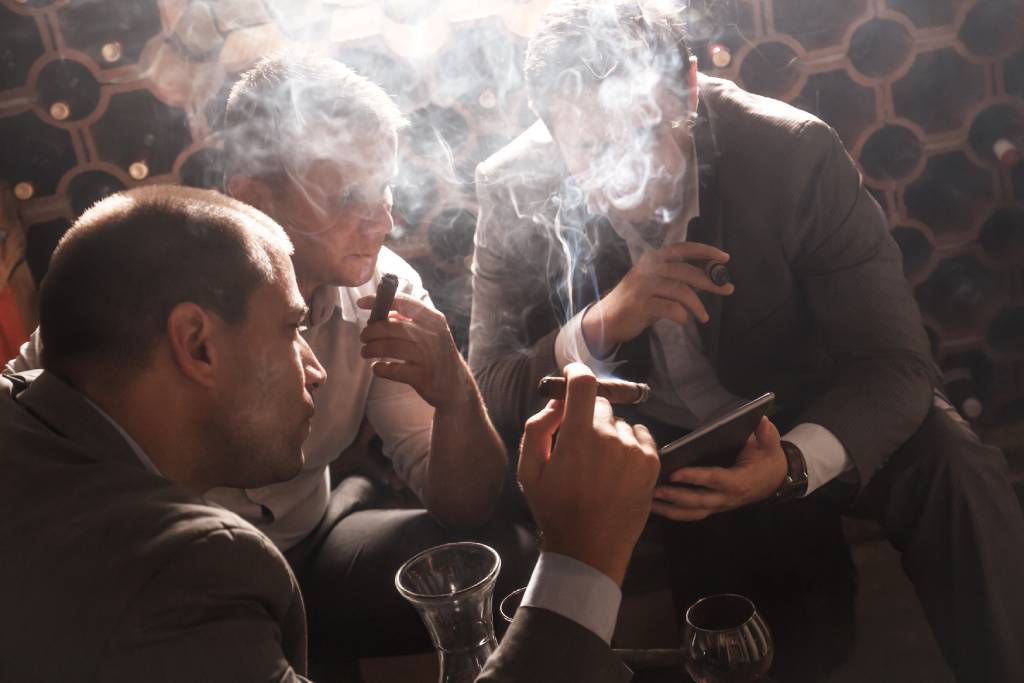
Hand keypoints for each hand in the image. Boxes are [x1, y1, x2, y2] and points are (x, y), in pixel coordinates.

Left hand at [358, 293, 472, 410]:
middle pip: (391, 327)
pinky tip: (378, 368)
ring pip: (389, 347)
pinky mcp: (422, 377)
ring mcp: (428, 357)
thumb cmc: (438, 355)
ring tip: (366, 352)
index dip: (379, 301)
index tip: (362, 303)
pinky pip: (392, 370)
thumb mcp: (433, 333)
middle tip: (364, 337)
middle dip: (371, 331)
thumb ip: (411, 320)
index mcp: (434, 320)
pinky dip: (380, 369)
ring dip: (371, 349)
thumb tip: (383, 312)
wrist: (456, 386)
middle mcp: (433, 336)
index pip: (404, 303)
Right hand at [518, 363, 660, 584]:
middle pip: (600, 405)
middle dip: (587, 417)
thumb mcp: (529, 471)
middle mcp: (610, 438)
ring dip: (608, 433)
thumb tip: (556, 404)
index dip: (576, 373)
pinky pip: (639, 435)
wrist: (590, 549)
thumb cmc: (555, 510)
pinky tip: (616, 467)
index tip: (572, 375)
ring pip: (618, 423)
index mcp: (578, 437)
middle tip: (579, 446)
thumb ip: (537, 429)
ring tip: (598, 465)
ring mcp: (634, 450)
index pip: (584, 384)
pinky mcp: (652, 463)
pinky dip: (628, 443)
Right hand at [581, 242, 734, 356]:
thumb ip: (678, 281)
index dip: (706, 251)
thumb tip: (709, 281)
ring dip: (697, 305)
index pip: (683, 249)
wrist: (606, 319)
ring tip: (704, 317)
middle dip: (710, 282)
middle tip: (727, 290)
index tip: (725, 258)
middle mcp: (648, 268)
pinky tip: (684, 320)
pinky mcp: (640, 304)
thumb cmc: (635, 302)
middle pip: (687, 271)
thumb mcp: (657, 286)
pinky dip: (682, 315)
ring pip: (681, 291)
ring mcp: (643, 285)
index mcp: (653, 259)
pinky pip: (671, 308)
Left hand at [652, 416, 787, 521]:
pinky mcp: (713, 507)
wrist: (774, 480)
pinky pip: (692, 514)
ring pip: (693, 512)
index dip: (696, 477)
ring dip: (670, 509)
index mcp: (740, 481)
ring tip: (649, 501)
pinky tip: (656, 507)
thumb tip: (761, 419)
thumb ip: (766, 434)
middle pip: (700, 501)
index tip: (676, 473)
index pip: (715, 480)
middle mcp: (728, 497)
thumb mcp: (770, 445)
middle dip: (676, 496)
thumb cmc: (768, 460)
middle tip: (655, 489)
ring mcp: (720, 505)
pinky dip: (674, 512)